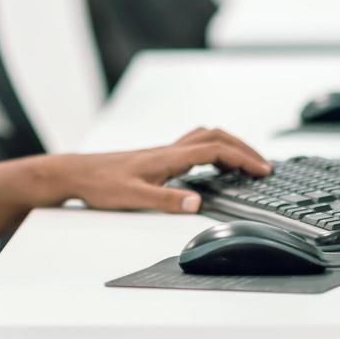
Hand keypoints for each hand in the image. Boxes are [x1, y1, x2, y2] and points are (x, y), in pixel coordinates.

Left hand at [62, 126, 270, 213]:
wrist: (76, 173)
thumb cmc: (100, 184)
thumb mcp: (133, 197)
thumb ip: (166, 200)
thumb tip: (197, 202)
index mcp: (167, 158)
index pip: (215, 149)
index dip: (243, 158)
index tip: (263, 170)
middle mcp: (167, 150)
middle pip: (214, 136)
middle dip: (243, 148)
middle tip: (263, 165)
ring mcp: (162, 153)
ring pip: (203, 137)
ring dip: (228, 146)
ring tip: (245, 163)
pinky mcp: (156, 158)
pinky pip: (192, 147)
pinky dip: (211, 151)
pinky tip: (212, 167)